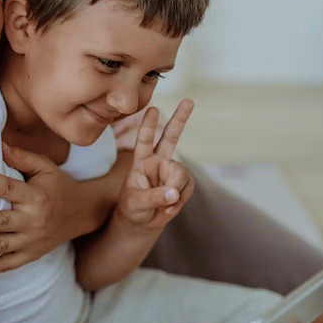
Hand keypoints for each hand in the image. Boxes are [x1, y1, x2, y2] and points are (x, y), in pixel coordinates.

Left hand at [0, 142, 79, 273]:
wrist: (82, 213)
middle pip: (3, 221)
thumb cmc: (58, 186)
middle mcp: (34, 220)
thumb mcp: (44, 167)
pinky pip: (8, 265)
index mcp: (36, 196)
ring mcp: (32, 240)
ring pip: (2, 247)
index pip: (10, 189)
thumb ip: (20, 157)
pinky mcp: (30, 255)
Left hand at [115, 99, 194, 232]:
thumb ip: (152, 197)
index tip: (152, 109)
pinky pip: (187, 188)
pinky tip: (169, 206)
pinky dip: (179, 200)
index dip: (147, 126)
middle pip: (170, 137)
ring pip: (180, 174)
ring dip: (173, 192)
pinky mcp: (183, 182)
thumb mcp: (136, 204)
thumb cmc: (133, 208)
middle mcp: (158, 161)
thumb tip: (173, 193)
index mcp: (141, 161)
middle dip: (180, 119)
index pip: (144, 140)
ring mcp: (171, 170)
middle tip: (189, 100)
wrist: (142, 222)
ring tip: (161, 204)